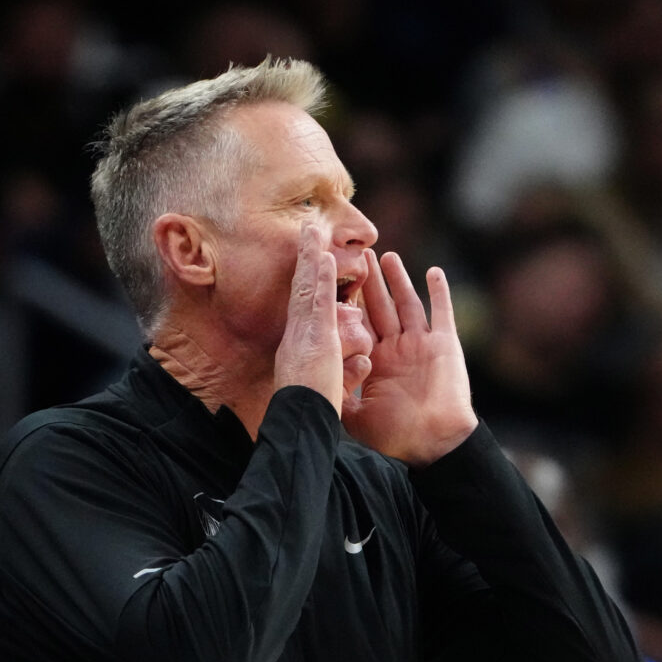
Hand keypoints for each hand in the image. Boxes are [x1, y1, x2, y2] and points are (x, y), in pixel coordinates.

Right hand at [273, 222, 344, 414]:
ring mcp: (304, 337)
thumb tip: (363, 361)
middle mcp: (298, 338)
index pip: (308, 310)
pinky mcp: (316, 339)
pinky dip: (319, 280)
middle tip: (307, 234)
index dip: (309, 284)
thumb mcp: (335, 391)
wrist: (300, 428)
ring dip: (309, 261)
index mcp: (304, 349)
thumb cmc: (314, 417)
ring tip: (313, 233)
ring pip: (306, 291)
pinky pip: (318, 304)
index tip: (311, 263)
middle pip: (302, 292)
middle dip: (305, 263)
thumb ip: (348, 373)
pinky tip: (323, 258)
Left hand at [343, 250, 477, 465]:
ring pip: (407, 303)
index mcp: (377, 362)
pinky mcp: (444, 345)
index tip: (335, 281)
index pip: (360, 325)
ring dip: (398, 280)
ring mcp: (421, 345)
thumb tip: (319, 385)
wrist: (433, 444)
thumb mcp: (356, 415)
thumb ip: (341, 396)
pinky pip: (442, 312)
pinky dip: (439, 292)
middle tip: (359, 256)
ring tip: (387, 256)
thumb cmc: (396, 436)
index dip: (349, 303)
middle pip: (381, 307)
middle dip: (370, 282)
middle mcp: (397, 350)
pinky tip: (433, 272)